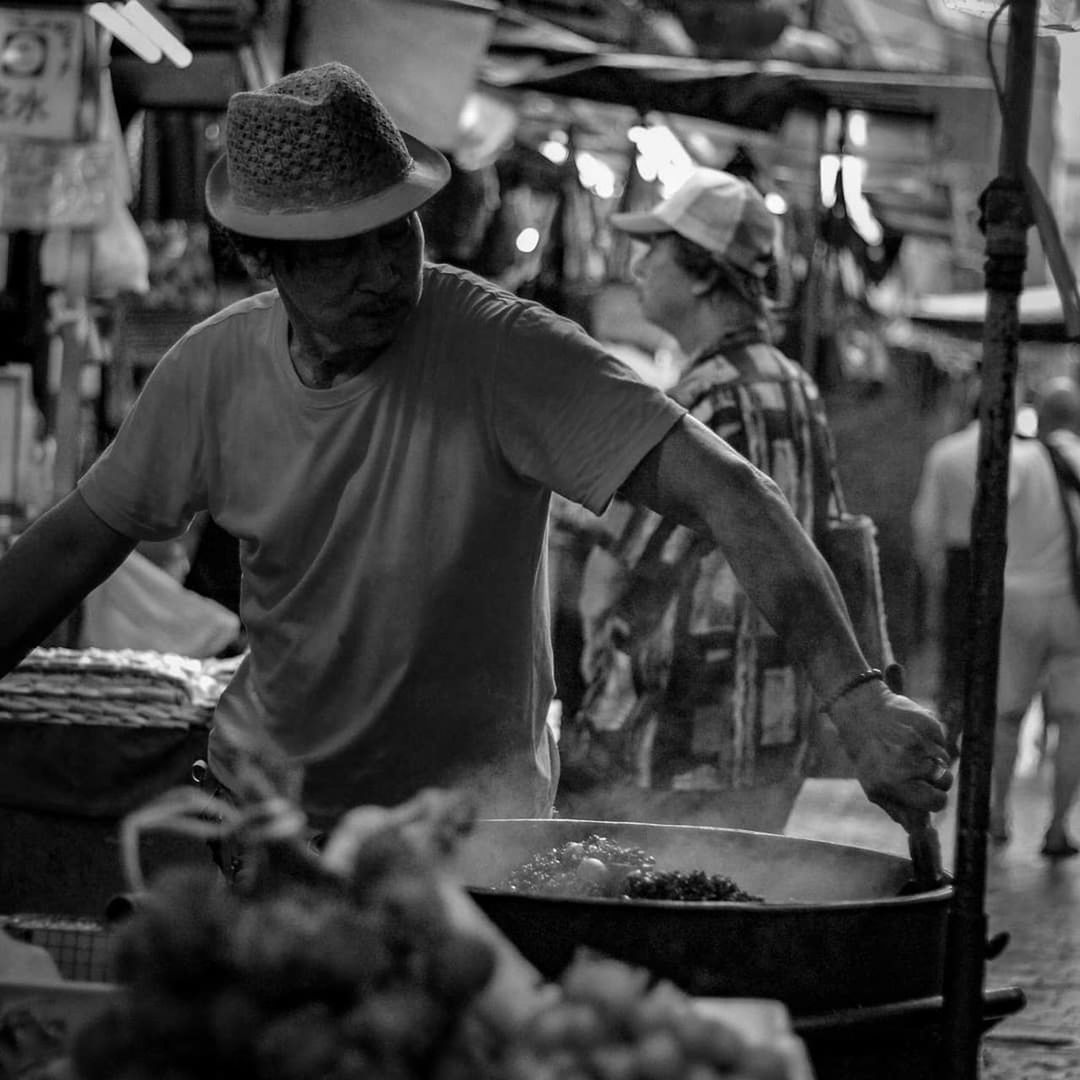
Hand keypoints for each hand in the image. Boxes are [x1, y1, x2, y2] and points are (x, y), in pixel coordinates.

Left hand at [830, 680, 953, 824]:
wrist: (862, 712)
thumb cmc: (868, 756)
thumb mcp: (874, 787)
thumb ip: (899, 810)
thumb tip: (919, 831)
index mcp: (894, 782)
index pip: (936, 802)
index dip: (935, 800)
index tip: (931, 796)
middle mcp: (909, 762)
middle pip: (946, 782)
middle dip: (937, 781)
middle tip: (919, 771)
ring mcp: (921, 741)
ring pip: (945, 762)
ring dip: (934, 760)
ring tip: (911, 751)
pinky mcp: (929, 724)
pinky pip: (943, 742)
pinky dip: (933, 742)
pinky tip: (913, 737)